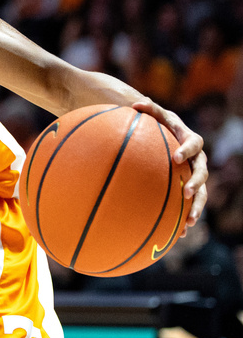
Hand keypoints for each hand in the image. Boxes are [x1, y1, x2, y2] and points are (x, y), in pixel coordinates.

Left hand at [133, 101, 206, 230]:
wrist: (162, 137)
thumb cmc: (155, 124)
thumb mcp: (152, 115)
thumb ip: (147, 109)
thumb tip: (135, 103)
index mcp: (187, 139)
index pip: (193, 143)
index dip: (187, 150)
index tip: (176, 158)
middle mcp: (195, 158)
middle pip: (202, 171)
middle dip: (197, 182)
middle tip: (186, 192)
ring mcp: (192, 174)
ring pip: (201, 192)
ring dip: (197, 206)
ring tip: (189, 221)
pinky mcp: (186, 187)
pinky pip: (189, 204)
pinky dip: (184, 217)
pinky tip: (179, 234)